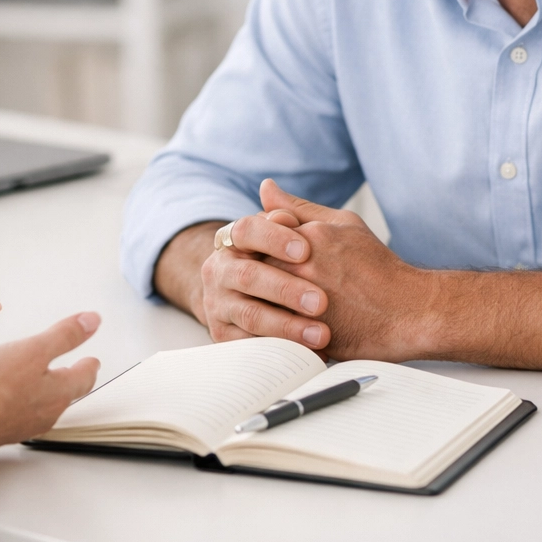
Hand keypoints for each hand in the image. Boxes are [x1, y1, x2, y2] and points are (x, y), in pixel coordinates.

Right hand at [0, 312, 101, 452]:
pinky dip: (24, 398)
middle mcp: (47, 412)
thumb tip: (92, 321)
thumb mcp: (34, 349)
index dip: (89, 365)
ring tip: (44, 378)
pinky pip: (22, 411)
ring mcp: (25, 423)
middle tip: (74, 369)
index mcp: (59, 392)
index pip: (85, 377)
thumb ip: (64, 336)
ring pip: (45, 404)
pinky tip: (12, 393)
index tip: (92, 360)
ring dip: (48, 389)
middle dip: (72, 379)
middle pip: (67, 393)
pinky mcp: (4, 428)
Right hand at [193, 180, 333, 349]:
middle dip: (286, 289)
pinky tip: (307, 354)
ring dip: (287, 326)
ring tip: (322, 334)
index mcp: (233, 240)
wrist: (257, 300)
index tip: (306, 250)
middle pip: (248, 276)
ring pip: (250, 315)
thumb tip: (269, 187)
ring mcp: (218, 305)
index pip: (247, 230)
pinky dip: (279, 350)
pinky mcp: (223, 337)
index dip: (274, 238)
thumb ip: (288, 215)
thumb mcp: (293, 236)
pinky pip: (248, 346)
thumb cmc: (283, 263)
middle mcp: (219, 270)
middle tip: (321, 301)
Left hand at [259, 182, 432, 360]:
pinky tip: (274, 321)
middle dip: (255, 268)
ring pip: (255, 295)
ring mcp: (300, 301)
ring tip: (273, 299)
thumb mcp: (343, 224)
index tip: (272, 251)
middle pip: (251, 263)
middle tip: (271, 277)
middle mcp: (300, 266)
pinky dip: (264, 324)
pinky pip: (266, 327)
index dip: (260, 241)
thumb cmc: (377, 266)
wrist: (408, 312)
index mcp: (308, 236)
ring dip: (257, 296)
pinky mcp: (302, 332)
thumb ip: (299, 207)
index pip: (257, 231)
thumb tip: (265, 187)